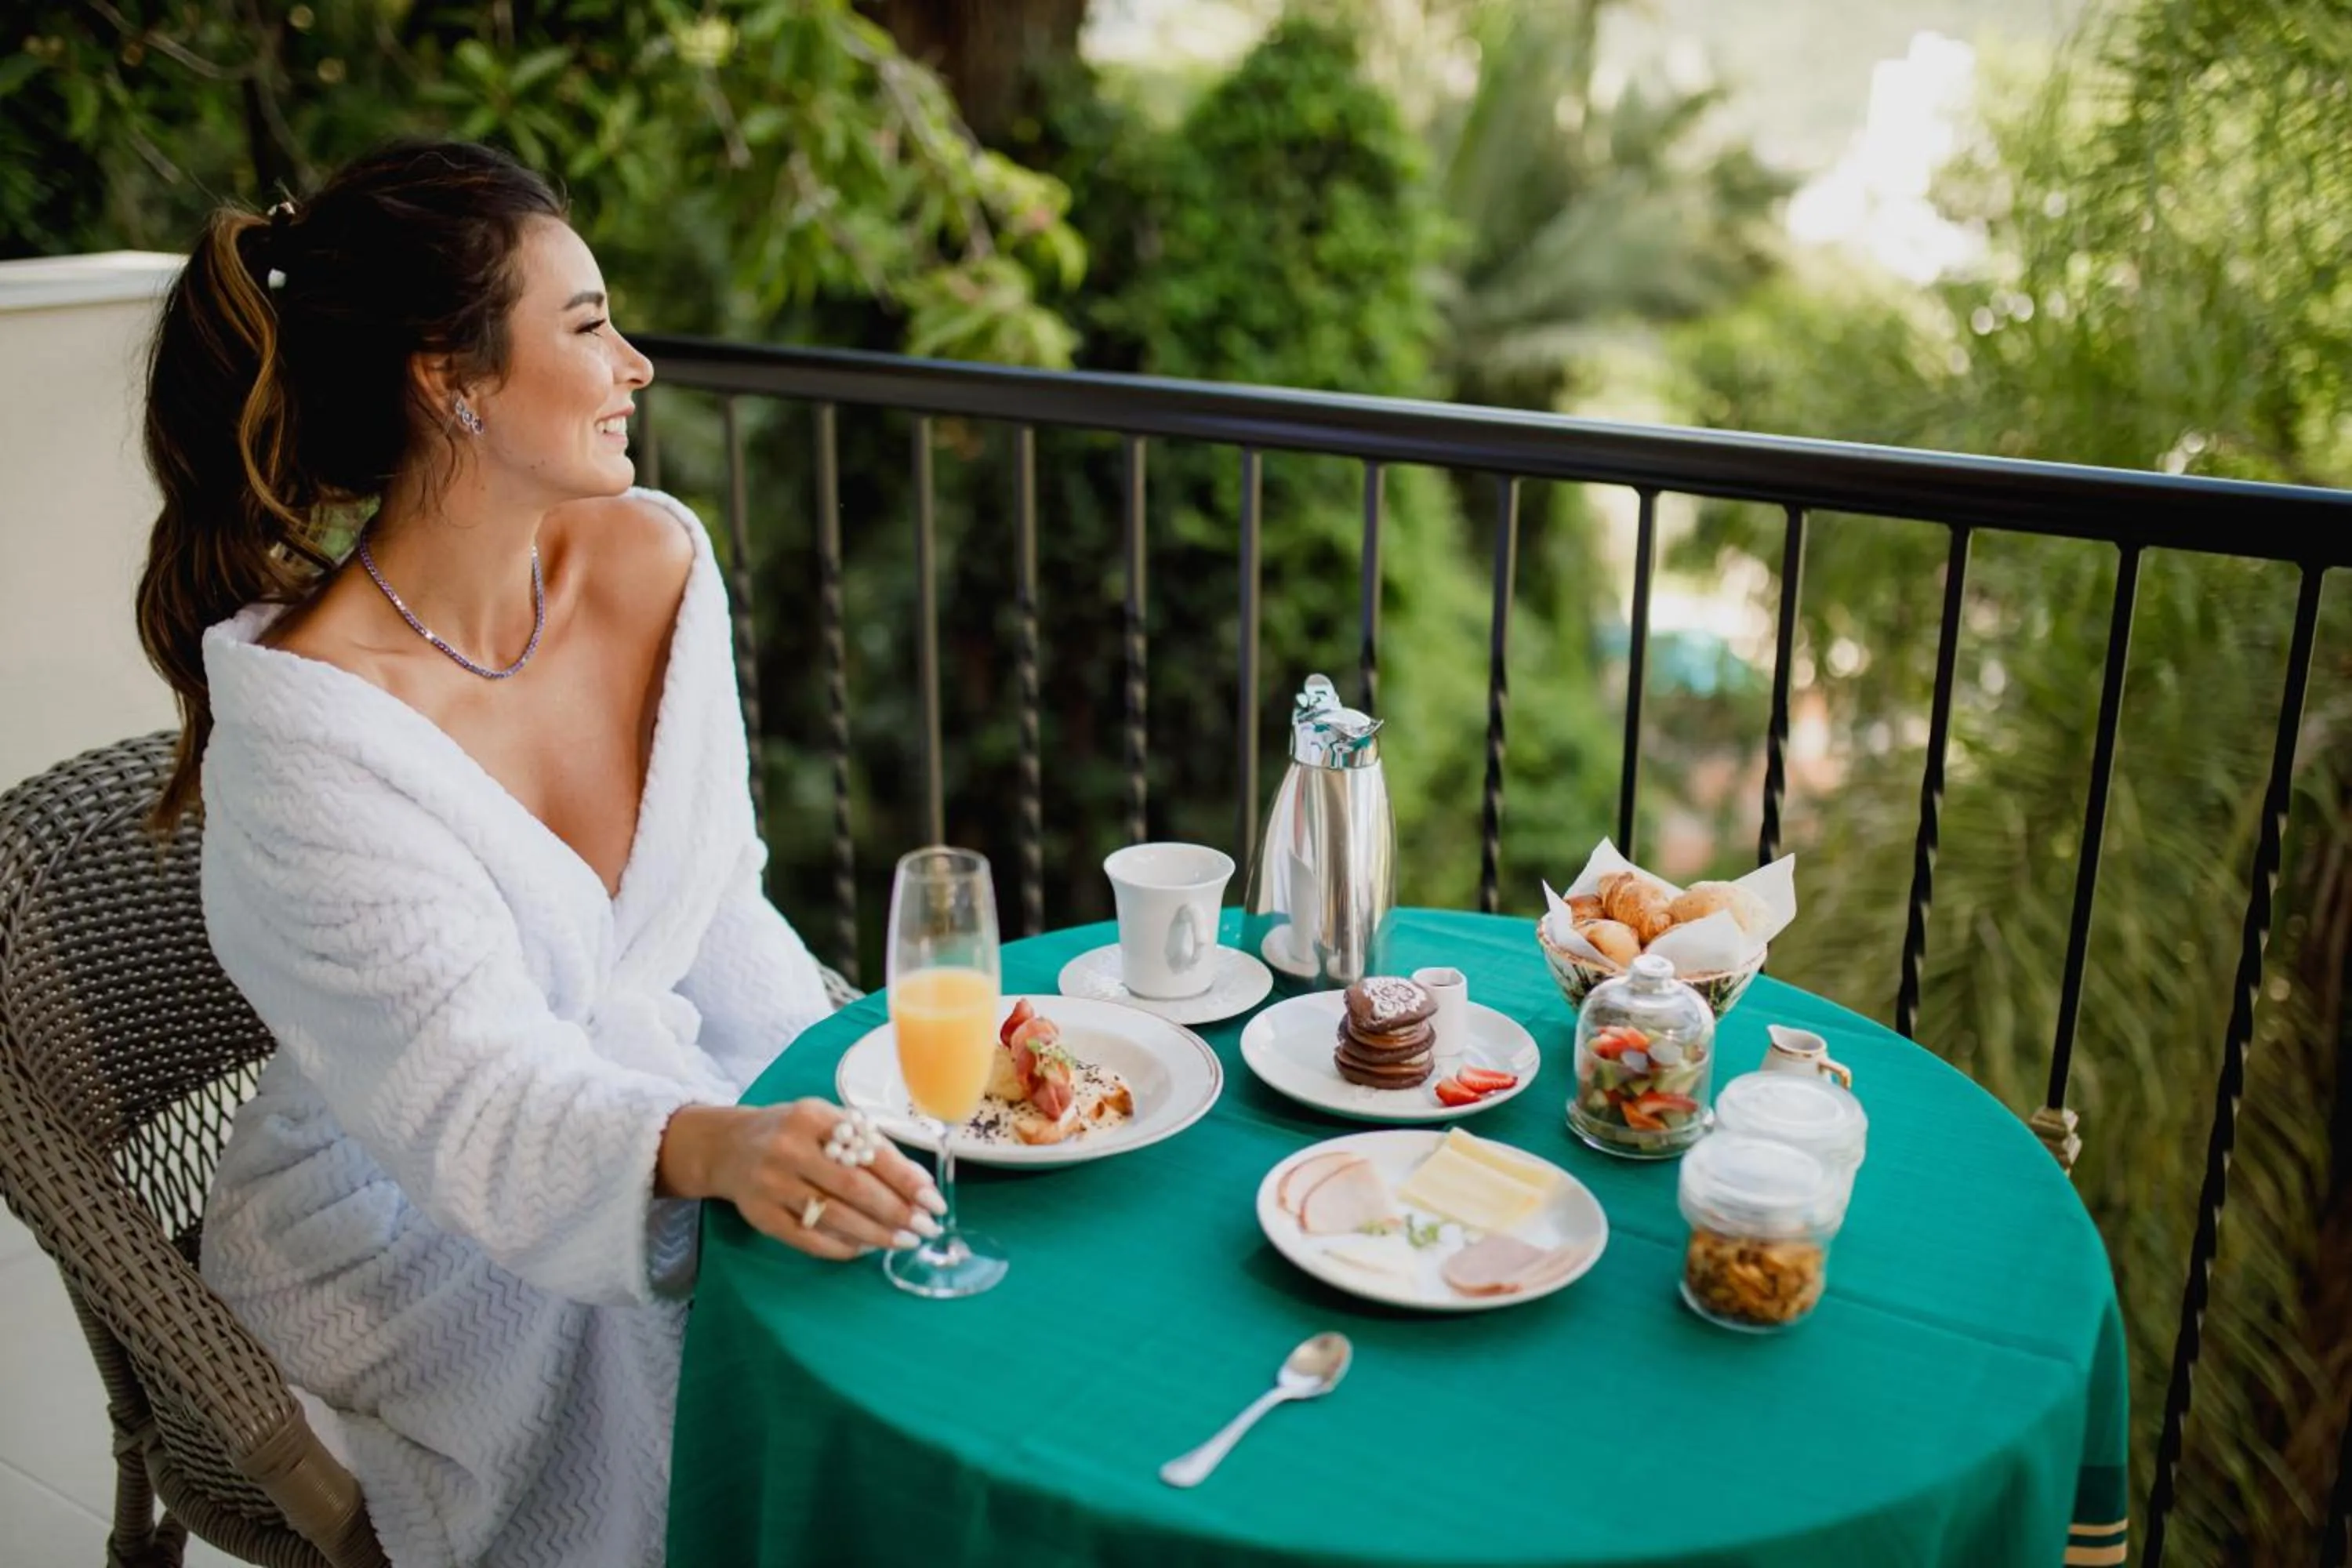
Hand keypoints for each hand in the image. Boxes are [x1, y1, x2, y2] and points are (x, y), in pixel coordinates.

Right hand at [663, 1100, 945, 1260]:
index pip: (869, 1151)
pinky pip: (810, 1240)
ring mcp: (772, 1185)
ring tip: (905, 1241)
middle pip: (854, 1188)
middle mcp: (789, 1149)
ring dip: (877, 1234)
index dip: (906, 1179)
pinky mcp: (761, 1216)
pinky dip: (843, 1247)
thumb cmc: (792, 1132)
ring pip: (834, 1217)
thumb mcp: (827, 1121)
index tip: (933, 1200)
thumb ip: (868, 1145)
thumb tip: (918, 1183)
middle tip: (926, 1228)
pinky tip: (865, 1248)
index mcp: (813, 1117)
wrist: (727, 1146)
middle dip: (897, 1212)